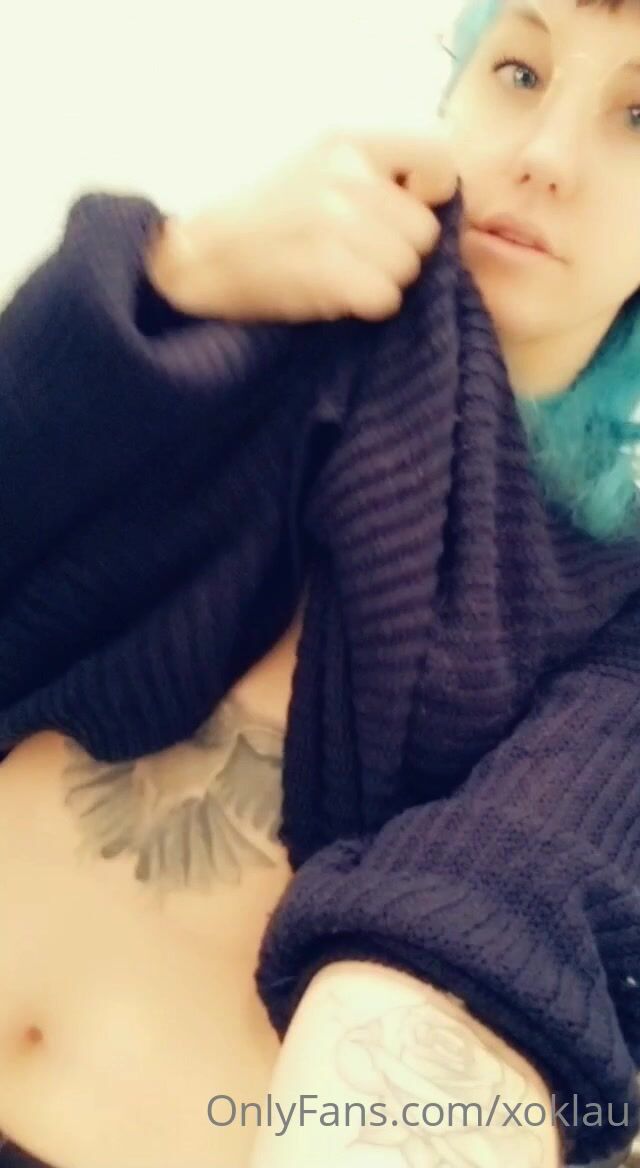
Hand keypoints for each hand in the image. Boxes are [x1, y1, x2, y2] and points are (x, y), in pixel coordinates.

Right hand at [145, 127, 457, 323]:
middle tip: (355, 260)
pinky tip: (329, 297)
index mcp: (348, 142)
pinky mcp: (325, 264)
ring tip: (337, 278)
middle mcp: (346, 173)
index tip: (401, 216)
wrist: (196, 260)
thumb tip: (435, 206)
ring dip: (381, 284)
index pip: (438, 158)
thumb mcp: (318, 171)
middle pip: (424, 232)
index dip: (429, 197)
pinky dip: (363, 308)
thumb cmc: (262, 223)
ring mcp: (334, 218)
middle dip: (399, 254)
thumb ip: (377, 177)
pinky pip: (384, 299)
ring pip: (406, 269)